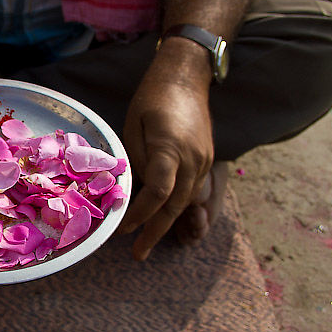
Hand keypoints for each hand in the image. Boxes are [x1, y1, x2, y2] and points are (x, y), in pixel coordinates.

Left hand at [120, 45, 213, 260]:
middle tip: (138, 255)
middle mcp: (193, 159)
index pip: (158, 192)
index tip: (124, 230)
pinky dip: (175, 204)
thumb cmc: (153, 98)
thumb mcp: (134, 125)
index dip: (140, 215)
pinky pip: (191, 189)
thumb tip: (134, 190)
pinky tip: (160, 214)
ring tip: (145, 239)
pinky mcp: (207, 158)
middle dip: (155, 232)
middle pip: (175, 205)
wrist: (187, 76)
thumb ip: (137, 159)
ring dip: (165, 221)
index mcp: (170, 148)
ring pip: (185, 201)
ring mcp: (203, 160)